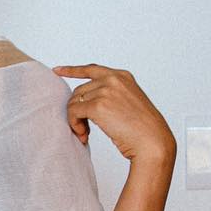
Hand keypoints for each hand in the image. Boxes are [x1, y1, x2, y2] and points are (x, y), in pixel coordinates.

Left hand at [53, 63, 176, 163]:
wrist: (153, 141)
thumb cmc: (143, 130)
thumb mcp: (129, 104)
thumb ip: (112, 96)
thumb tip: (86, 101)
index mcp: (123, 76)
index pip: (92, 69)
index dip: (72, 70)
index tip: (58, 71)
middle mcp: (114, 79)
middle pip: (79, 90)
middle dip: (77, 110)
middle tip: (83, 130)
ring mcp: (106, 90)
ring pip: (74, 102)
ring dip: (75, 120)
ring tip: (84, 134)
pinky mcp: (98, 105)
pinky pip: (73, 112)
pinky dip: (74, 125)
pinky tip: (83, 135)